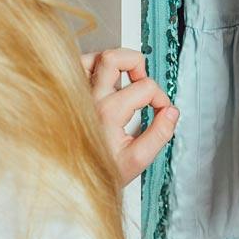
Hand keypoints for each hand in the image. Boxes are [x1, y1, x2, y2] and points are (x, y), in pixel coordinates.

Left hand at [80, 48, 179, 185]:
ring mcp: (76, 94)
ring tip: (124, 78)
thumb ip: (159, 134)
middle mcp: (89, 99)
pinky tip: (104, 79)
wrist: (72, 181)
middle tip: (142, 80)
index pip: (145, 87)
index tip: (162, 110)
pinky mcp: (67, 95)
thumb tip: (171, 112)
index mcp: (108, 113)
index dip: (161, 97)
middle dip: (137, 64)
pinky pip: (77, 67)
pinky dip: (94, 66)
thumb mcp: (138, 160)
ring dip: (114, 62)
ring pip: (93, 57)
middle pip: (114, 58)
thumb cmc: (102, 171)